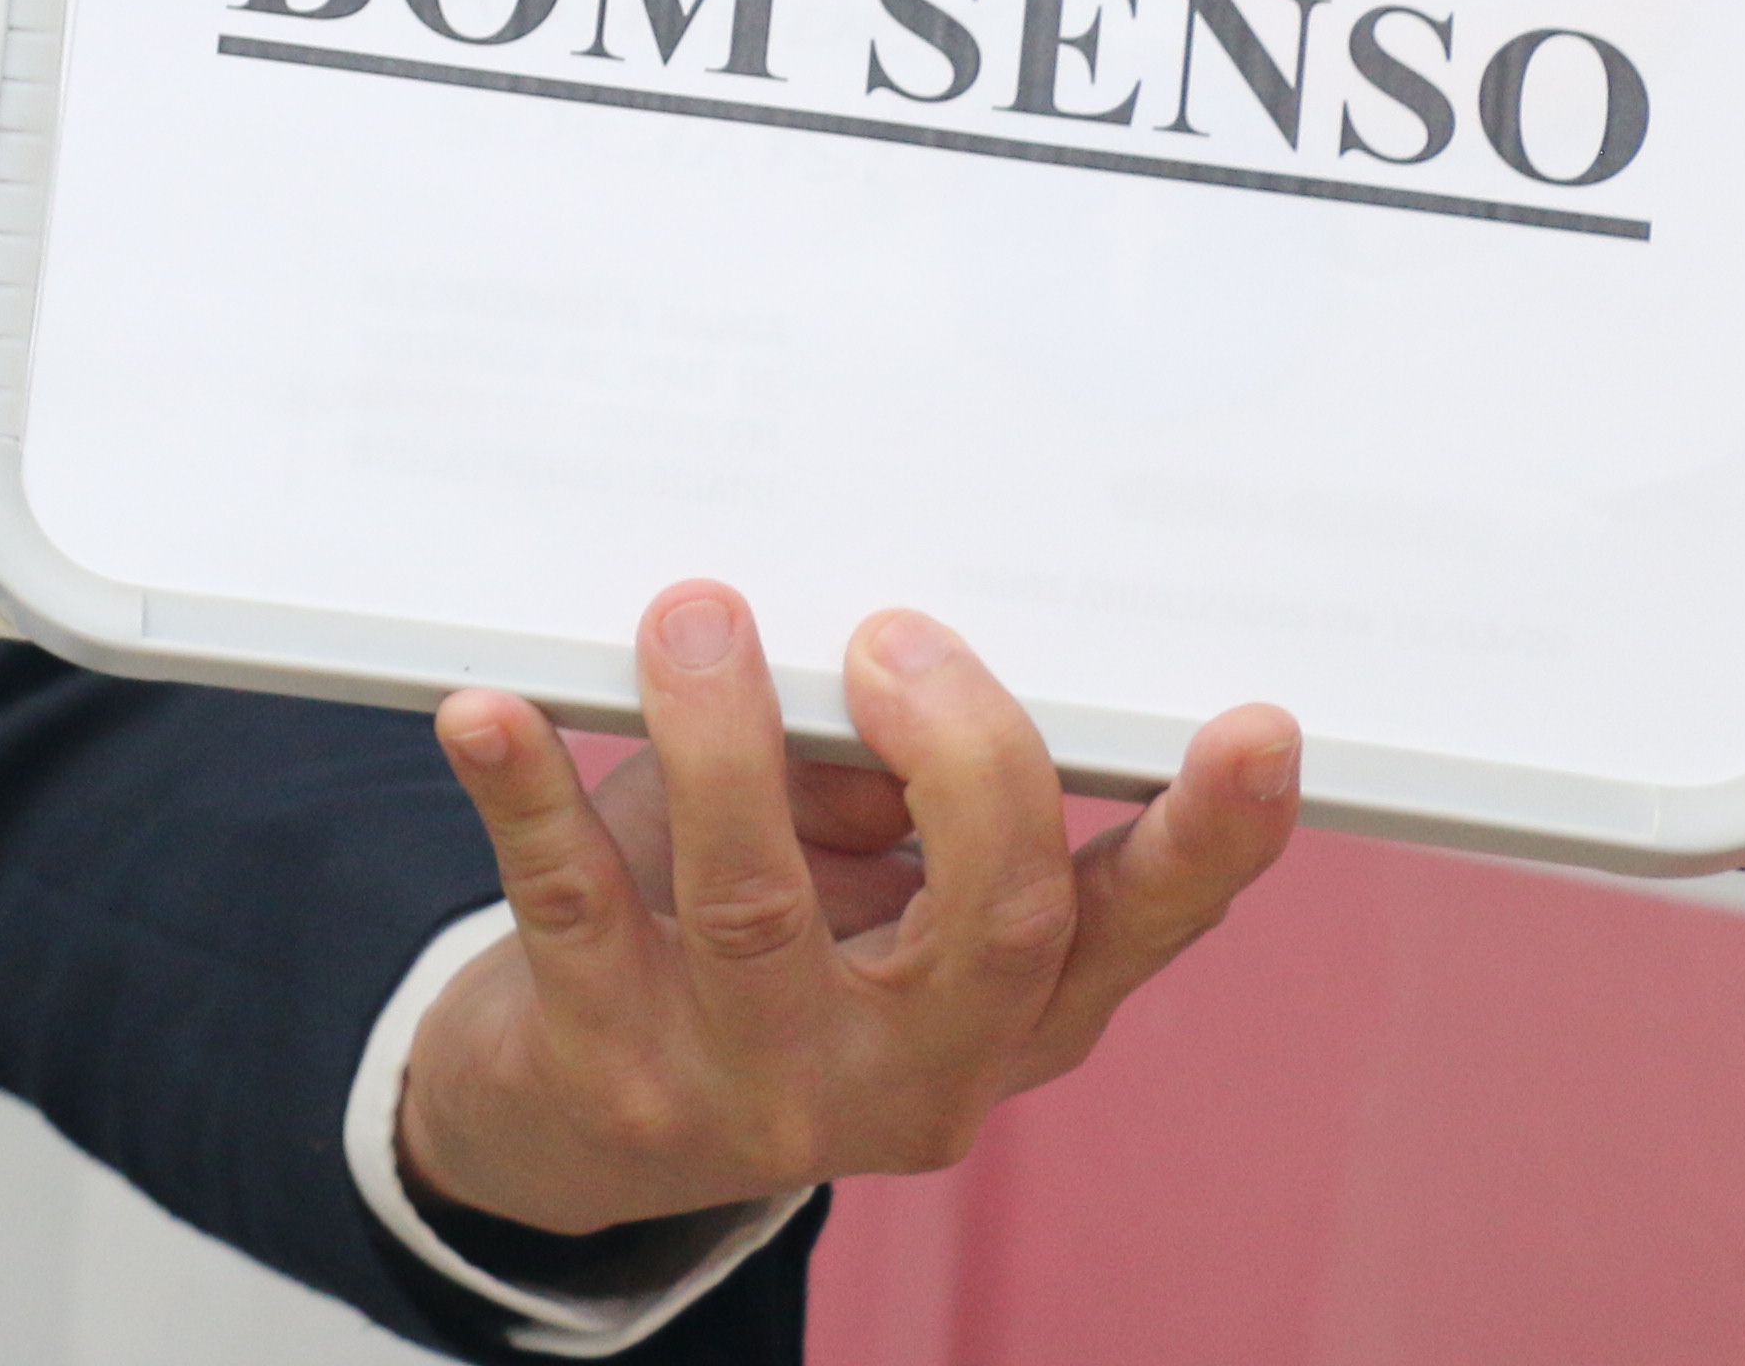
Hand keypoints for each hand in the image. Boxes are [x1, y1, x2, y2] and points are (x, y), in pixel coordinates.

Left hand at [394, 581, 1300, 1235]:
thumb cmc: (721, 939)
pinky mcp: (611, 1070)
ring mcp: (762, 1086)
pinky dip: (526, 795)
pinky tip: (487, 716)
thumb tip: (878, 652)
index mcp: (1004, 1014)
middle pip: (994, 921)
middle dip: (963, 759)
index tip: (1257, 731)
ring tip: (698, 619)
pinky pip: (569, 907)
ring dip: (729, 742)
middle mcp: (913, 1069)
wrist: (560, 1123)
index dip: (1208, 838)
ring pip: (768, 908)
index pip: (1135, 926)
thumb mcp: (834, 871)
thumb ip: (878, 784)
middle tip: (893, 640)